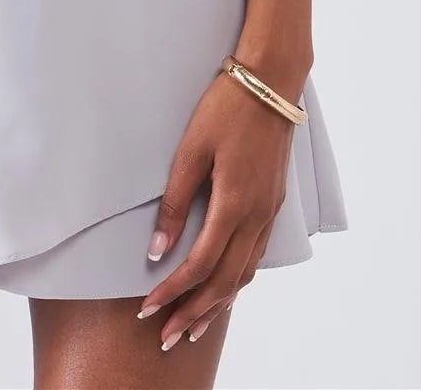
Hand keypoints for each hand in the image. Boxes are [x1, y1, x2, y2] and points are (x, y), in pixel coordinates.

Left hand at [137, 68, 293, 350]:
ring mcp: (269, 211)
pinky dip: (238, 279)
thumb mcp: (191, 150)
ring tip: (194, 324)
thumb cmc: (226, 108)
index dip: (172, 293)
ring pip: (244, 273)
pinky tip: (225, 285)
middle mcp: (256, 216)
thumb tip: (157, 251)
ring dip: (218, 302)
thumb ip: (174, 203)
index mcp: (234, 205)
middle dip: (194, 313)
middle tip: (167, 338)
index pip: (199, 266)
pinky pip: (256, 255)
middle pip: (225, 282)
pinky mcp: (273, 202)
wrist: (271, 81)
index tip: (147, 310)